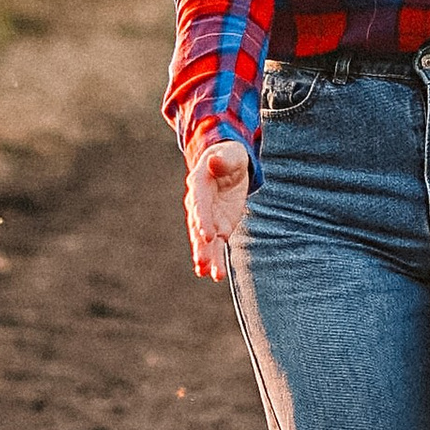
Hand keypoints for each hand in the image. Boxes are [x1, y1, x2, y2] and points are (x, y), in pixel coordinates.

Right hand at [186, 138, 250, 278]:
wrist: (228, 166)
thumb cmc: (230, 157)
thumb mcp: (231, 154)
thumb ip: (223, 160)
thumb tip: (213, 162)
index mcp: (199, 184)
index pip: (199, 203)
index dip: (202, 219)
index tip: (207, 235)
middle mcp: (199, 204)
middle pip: (198, 226)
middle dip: (200, 245)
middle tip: (202, 262)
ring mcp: (207, 218)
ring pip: (204, 241)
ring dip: (205, 257)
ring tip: (205, 272)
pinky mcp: (217, 228)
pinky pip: (215, 247)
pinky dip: (215, 260)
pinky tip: (215, 275)